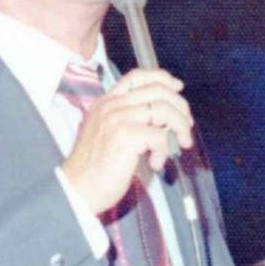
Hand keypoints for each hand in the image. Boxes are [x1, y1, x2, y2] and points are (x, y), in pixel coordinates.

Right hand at [59, 67, 194, 215]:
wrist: (78, 189)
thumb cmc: (95, 169)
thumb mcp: (110, 134)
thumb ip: (131, 120)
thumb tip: (165, 119)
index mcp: (106, 103)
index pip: (137, 76)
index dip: (162, 78)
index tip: (177, 87)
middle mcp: (111, 106)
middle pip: (157, 90)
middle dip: (180, 107)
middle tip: (186, 126)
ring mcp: (117, 118)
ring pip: (164, 110)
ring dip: (180, 127)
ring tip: (182, 143)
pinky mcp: (125, 135)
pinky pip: (160, 136)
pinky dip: (164, 152)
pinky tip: (155, 164)